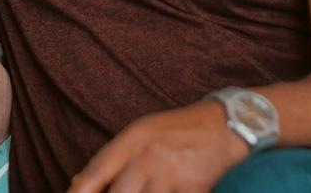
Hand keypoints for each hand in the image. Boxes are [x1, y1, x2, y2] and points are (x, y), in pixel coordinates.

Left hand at [68, 101, 249, 192]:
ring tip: (153, 191)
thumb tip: (79, 184)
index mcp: (132, 141)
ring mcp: (171, 174)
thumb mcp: (143, 133)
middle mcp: (147, 157)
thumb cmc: (181, 130)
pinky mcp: (194, 188)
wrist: (230, 124)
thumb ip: (113, 159)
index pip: (95, 174)